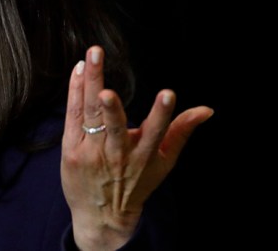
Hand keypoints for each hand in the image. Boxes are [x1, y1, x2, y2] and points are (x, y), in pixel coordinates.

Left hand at [60, 46, 212, 249]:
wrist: (101, 216)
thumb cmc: (135, 183)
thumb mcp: (164, 161)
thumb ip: (182, 131)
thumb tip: (207, 109)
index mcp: (143, 155)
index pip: (154, 131)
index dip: (161, 113)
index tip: (168, 94)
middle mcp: (116, 153)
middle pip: (113, 121)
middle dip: (111, 101)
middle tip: (109, 81)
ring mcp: (91, 151)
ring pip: (90, 114)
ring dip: (88, 85)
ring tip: (89, 61)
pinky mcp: (71, 149)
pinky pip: (73, 115)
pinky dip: (74, 92)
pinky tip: (78, 71)